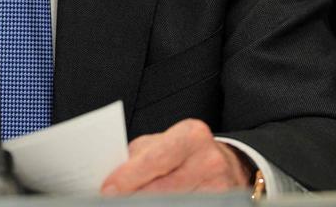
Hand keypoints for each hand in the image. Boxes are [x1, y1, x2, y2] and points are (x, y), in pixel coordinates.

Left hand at [101, 119, 253, 194]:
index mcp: (191, 136)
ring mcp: (220, 187)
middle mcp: (210, 160)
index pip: (155, 159)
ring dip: (149, 204)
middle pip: (164, 189)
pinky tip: (156, 205)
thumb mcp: (164, 143)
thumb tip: (113, 180)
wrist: (227, 164)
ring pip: (176, 204)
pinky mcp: (224, 203)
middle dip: (135, 197)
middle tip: (114, 201)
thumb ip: (140, 157)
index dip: (129, 177)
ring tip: (131, 202)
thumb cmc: (185, 152)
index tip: (108, 190)